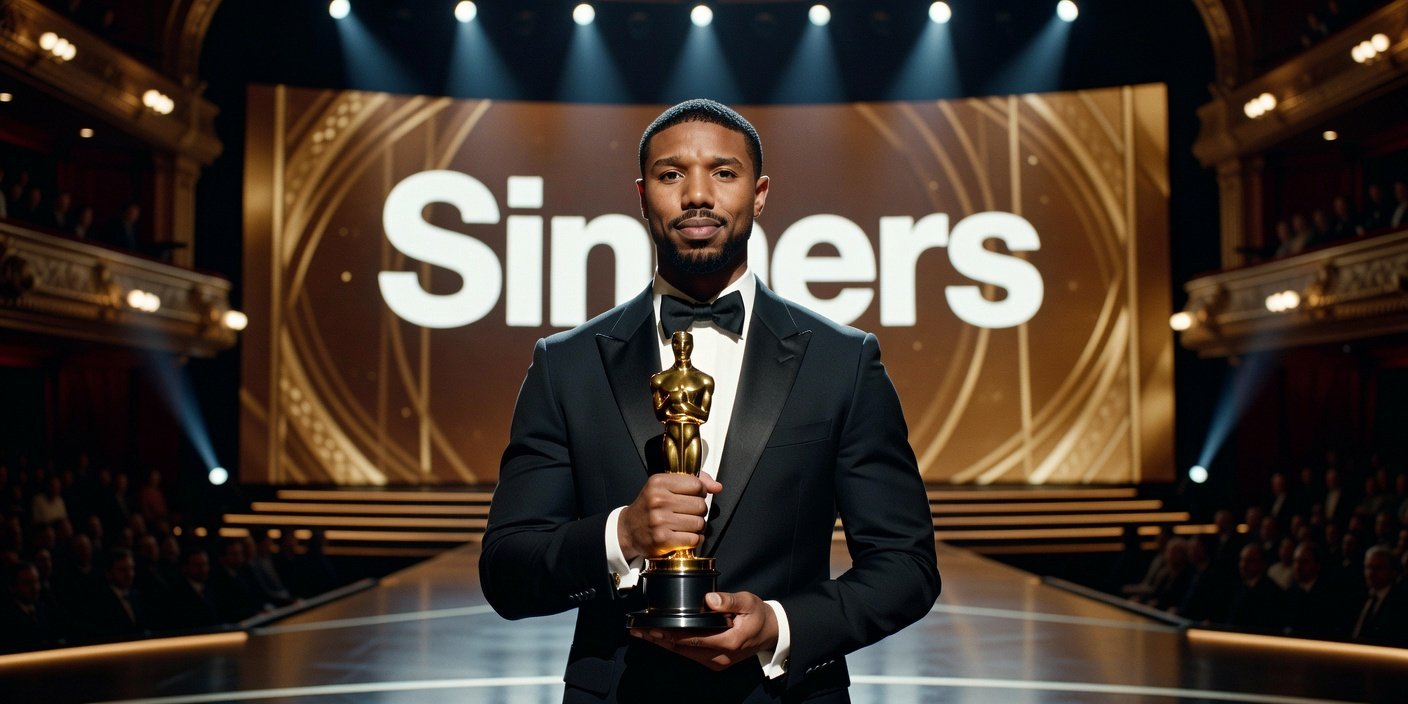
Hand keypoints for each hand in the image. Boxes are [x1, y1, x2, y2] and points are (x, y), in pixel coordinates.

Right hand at [618, 472, 721, 560]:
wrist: (628, 530)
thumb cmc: (650, 506)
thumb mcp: (665, 487)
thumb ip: (692, 482)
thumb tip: (717, 487)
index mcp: (659, 482)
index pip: (696, 485)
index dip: (700, 492)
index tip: (693, 496)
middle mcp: (658, 500)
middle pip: (700, 505)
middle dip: (699, 511)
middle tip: (688, 513)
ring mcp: (660, 520)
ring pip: (699, 523)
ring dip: (697, 526)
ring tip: (685, 525)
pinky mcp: (663, 539)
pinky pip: (694, 539)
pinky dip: (694, 539)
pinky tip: (685, 536)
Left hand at [629, 591, 778, 670]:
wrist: (770, 633)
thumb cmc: (758, 615)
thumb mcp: (748, 601)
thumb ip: (729, 601)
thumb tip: (709, 600)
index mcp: (729, 641)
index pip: (693, 638)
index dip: (671, 633)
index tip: (653, 626)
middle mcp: (720, 657)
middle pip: (683, 649)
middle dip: (659, 639)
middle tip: (639, 630)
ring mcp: (716, 662)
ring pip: (684, 654)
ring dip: (663, 644)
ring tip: (644, 633)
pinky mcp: (713, 662)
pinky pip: (689, 654)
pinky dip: (673, 646)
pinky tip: (661, 638)